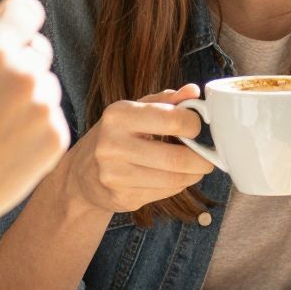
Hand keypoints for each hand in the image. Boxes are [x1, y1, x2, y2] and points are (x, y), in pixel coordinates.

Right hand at [0, 0, 69, 242]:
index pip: (27, 8)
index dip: (12, 21)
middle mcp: (26, 73)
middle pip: (38, 46)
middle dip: (17, 61)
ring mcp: (46, 106)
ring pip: (46, 83)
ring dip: (26, 95)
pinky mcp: (58, 136)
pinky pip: (52, 116)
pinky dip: (34, 126)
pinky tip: (4, 146)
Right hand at [64, 86, 215, 217]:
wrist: (82, 173)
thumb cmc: (116, 135)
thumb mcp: (134, 110)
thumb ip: (166, 100)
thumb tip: (194, 92)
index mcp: (118, 115)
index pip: (173, 120)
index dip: (194, 124)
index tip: (197, 127)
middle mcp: (112, 145)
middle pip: (177, 157)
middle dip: (202, 158)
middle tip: (208, 156)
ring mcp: (115, 175)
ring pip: (174, 179)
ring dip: (193, 174)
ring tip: (196, 167)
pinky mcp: (122, 197)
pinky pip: (165, 193)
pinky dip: (178, 185)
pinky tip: (174, 177)